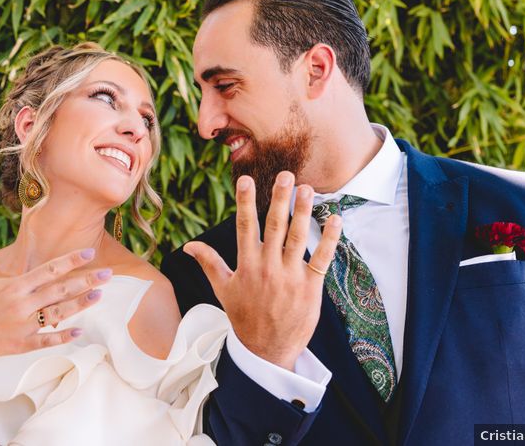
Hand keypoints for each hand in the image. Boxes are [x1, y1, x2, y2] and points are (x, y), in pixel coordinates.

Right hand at [0, 216, 110, 364]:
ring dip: (80, 305)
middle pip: (60, 291)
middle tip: (108, 274)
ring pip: (58, 314)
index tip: (89, 254)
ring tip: (99, 295)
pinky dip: (63, 335)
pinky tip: (80, 330)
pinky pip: (46, 340)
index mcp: (12, 285)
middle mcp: (21, 305)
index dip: (71, 261)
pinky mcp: (19, 345)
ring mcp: (21, 326)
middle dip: (86, 281)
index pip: (49, 270)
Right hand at [183, 171, 341, 370]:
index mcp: (246, 265)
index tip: (245, 180)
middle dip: (280, 199)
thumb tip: (188, 246)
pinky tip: (335, 219)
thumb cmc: (244, 317)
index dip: (244, 202)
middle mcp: (268, 267)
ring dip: (303, 212)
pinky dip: (330, 239)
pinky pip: (321, 259)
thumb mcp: (222, 289)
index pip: (244, 226)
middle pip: (274, 226)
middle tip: (286, 175)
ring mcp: (290, 276)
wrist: (267, 350)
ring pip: (298, 238)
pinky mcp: (310, 287)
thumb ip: (209, 263)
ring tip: (308, 189)